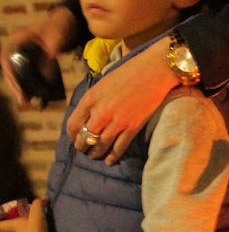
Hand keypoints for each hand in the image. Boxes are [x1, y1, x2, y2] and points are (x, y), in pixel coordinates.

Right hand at [1, 6, 75, 106]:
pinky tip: (39, 95)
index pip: (7, 60)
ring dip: (23, 87)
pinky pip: (30, 73)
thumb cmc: (61, 26)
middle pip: (11, 69)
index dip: (11, 76)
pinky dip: (33, 83)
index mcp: (17, 40)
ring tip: (28, 102)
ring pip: (19, 73)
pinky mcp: (34, 60)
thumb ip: (50, 58)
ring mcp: (25, 54)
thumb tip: (46, 78)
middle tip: (24, 101)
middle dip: (16, 86)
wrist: (69, 21)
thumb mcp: (56, 41)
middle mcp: (17, 47)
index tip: (18, 88)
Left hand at [67, 37, 178, 164]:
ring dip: (96, 153)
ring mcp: (117, 121)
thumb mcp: (103, 83)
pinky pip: (119, 147)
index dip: (72, 135)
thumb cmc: (129, 72)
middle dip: (82, 146)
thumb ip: (94, 99)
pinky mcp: (133, 126)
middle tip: (84, 150)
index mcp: (90, 99)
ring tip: (95, 156)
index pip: (73, 124)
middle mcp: (101, 112)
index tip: (74, 138)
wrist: (154, 70)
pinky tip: (110, 160)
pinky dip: (113, 156)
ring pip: (101, 144)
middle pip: (85, 137)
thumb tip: (88, 115)